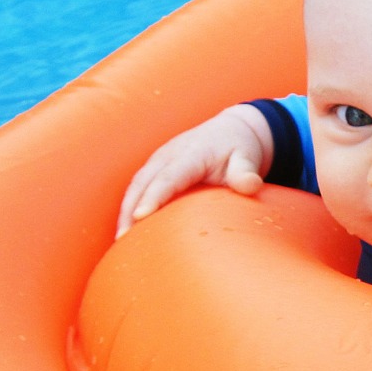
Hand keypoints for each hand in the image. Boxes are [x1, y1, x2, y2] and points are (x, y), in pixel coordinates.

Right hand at [116, 104, 274, 237]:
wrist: (230, 130)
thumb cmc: (239, 147)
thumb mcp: (247, 157)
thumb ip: (246, 172)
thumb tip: (251, 185)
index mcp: (191, 153)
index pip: (169, 177)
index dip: (155, 196)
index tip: (141, 216)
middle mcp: (169, 155)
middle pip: (143, 183)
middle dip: (130, 210)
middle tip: (123, 240)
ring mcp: (158, 160)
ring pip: (135, 186)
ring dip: (124, 211)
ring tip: (120, 241)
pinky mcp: (155, 168)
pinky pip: (137, 188)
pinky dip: (129, 207)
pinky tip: (127, 230)